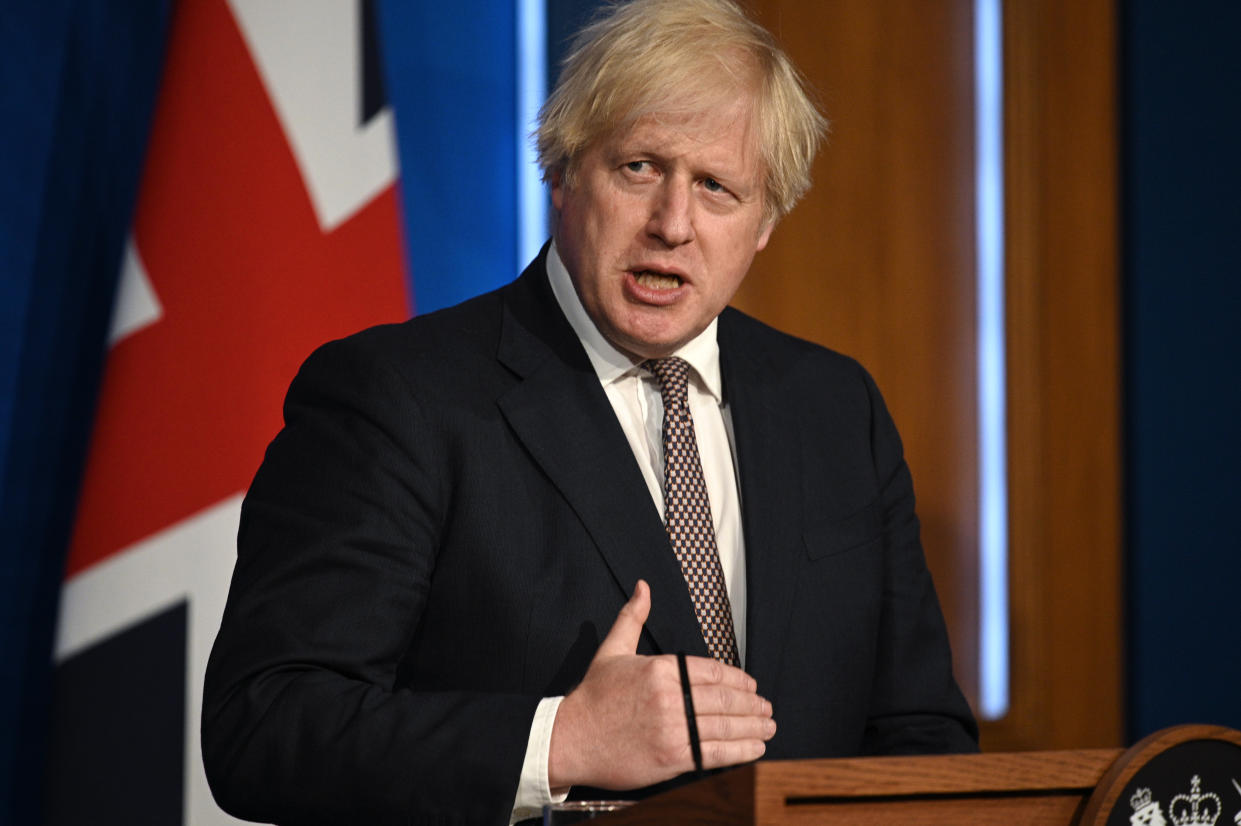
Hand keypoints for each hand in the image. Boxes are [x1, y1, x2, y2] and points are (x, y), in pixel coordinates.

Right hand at [547, 580, 775, 790]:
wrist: (569, 738)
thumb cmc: (593, 697)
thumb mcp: (611, 651)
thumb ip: (632, 618)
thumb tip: (643, 587)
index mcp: (661, 669)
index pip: (713, 672)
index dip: (738, 680)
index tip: (751, 685)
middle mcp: (670, 698)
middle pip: (725, 700)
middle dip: (752, 704)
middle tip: (767, 706)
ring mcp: (672, 729)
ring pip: (725, 727)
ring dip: (754, 726)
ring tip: (768, 726)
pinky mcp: (671, 758)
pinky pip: (715, 754)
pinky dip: (740, 752)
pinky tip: (755, 748)